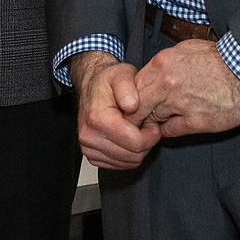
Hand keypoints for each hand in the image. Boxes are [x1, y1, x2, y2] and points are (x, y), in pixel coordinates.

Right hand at [70, 51, 159, 169]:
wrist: (91, 85)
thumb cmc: (108, 81)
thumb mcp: (122, 74)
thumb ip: (127, 88)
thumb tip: (132, 106)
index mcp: (98, 119)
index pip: (136, 144)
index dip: (152, 135)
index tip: (152, 122)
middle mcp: (89, 137)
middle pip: (133, 156)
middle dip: (146, 142)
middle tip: (146, 125)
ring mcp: (88, 148)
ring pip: (128, 163)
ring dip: (137, 149)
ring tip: (137, 129)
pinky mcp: (90, 155)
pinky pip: (119, 165)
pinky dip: (128, 155)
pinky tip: (127, 138)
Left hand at [134, 40, 239, 137]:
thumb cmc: (220, 58)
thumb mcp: (186, 49)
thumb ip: (164, 63)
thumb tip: (151, 74)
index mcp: (162, 64)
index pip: (132, 87)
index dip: (131, 98)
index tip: (133, 104)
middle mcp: (167, 84)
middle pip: (137, 107)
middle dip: (136, 114)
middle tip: (138, 119)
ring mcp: (180, 104)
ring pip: (153, 120)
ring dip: (154, 122)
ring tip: (158, 122)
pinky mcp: (197, 121)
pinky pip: (170, 131)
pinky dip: (169, 130)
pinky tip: (174, 125)